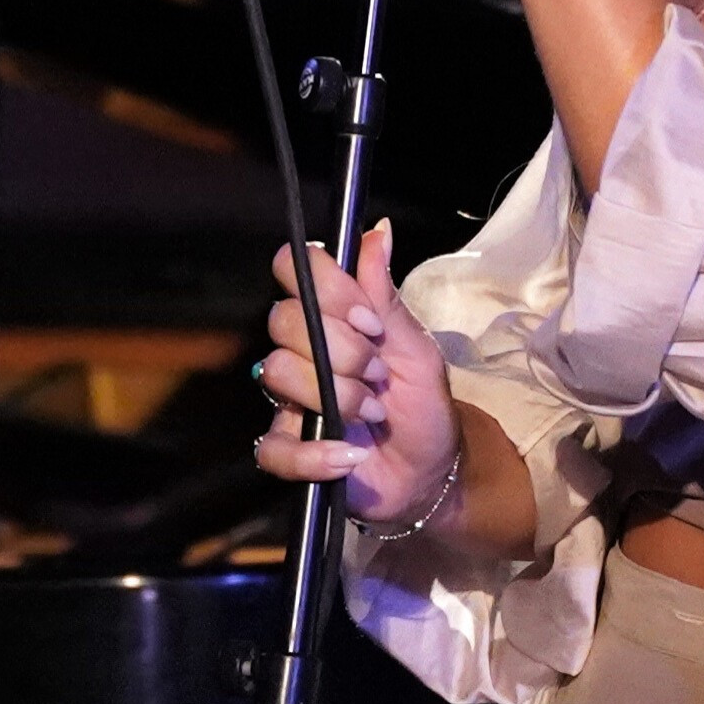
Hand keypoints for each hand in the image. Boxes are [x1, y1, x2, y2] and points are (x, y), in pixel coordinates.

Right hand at [250, 223, 455, 532]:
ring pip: (276, 372)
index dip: (329, 291)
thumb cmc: (423, 406)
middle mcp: (302, 351)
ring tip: (372, 413)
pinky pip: (273, 446)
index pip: (297, 271)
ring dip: (335, 397)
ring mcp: (289, 399)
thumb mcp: (417, 351)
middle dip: (342, 350)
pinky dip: (315, 453)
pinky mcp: (287, 448)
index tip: (370, 321)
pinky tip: (349, 455)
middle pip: (284, 320)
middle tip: (379, 373)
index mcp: (331, 319)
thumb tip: (378, 231)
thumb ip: (387, 297)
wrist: (430, 472)